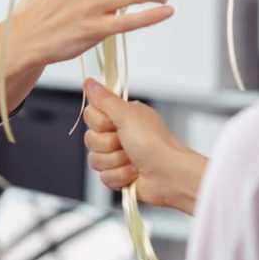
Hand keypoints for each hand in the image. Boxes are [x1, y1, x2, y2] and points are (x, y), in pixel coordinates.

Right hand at [82, 78, 206, 214]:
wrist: (169, 174)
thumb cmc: (155, 143)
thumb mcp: (127, 115)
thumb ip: (104, 99)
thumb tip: (89, 82)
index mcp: (122, 116)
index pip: (91, 116)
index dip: (99, 123)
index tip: (114, 123)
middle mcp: (119, 134)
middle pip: (90, 139)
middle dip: (109, 144)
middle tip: (127, 142)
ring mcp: (118, 156)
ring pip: (95, 160)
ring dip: (116, 161)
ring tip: (133, 159)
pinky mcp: (119, 175)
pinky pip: (103, 177)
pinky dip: (120, 176)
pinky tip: (134, 172)